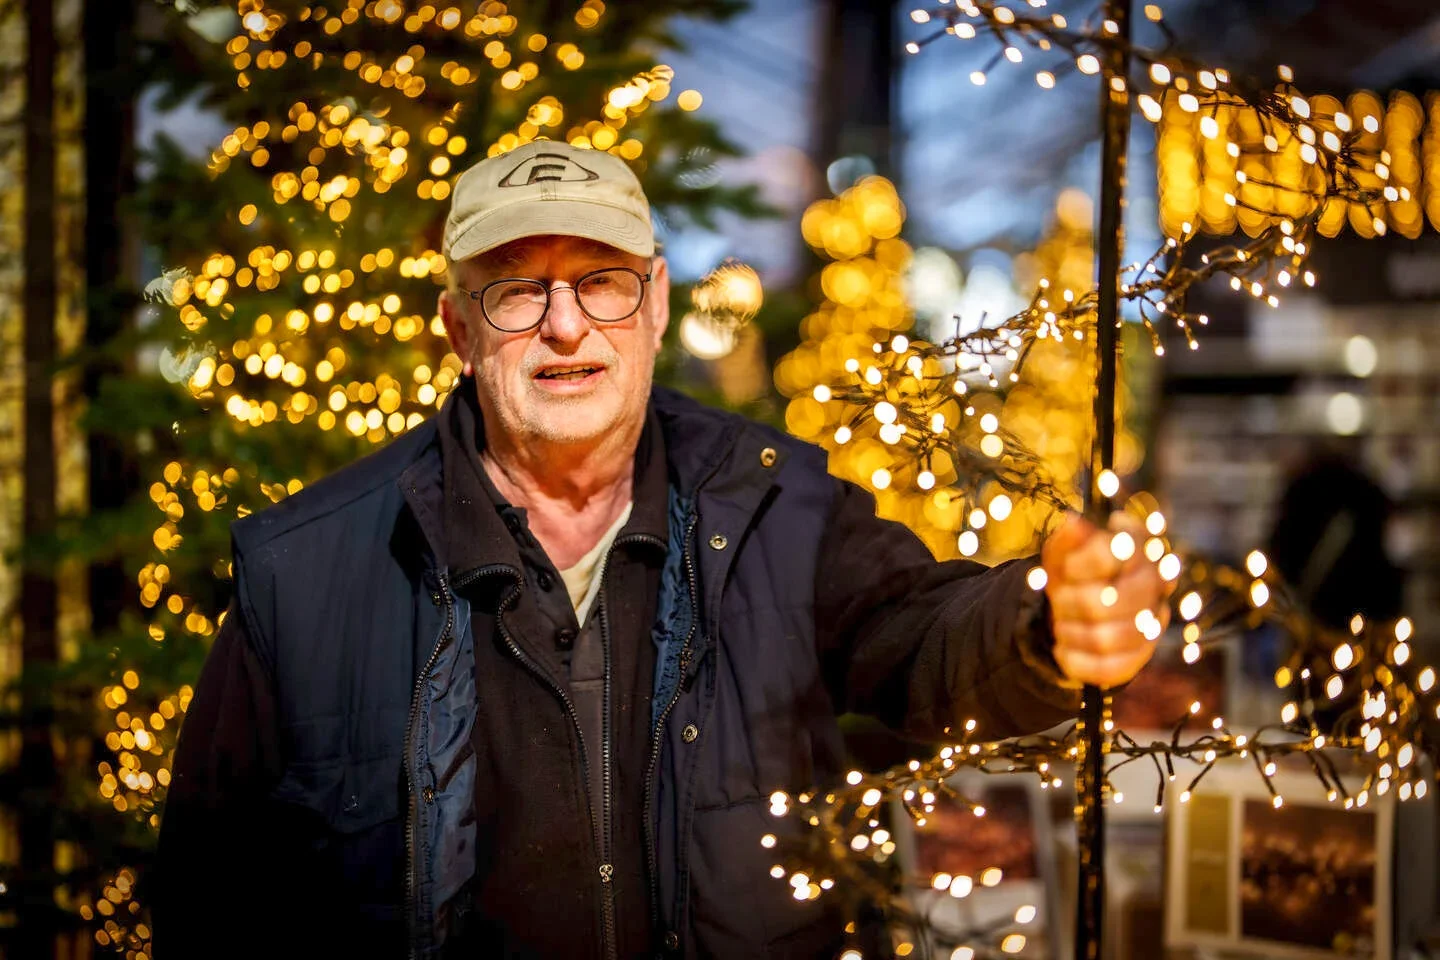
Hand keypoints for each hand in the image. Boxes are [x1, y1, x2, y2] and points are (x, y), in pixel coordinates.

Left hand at [1041, 512, 1169, 687]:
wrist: (1074, 607)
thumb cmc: (1072, 570)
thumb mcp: (1063, 549)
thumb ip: (1069, 538)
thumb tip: (1072, 522)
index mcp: (1138, 547)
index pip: (1116, 554)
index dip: (1084, 564)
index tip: (1066, 568)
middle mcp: (1155, 584)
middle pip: (1113, 601)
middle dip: (1072, 603)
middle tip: (1058, 600)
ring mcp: (1152, 623)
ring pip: (1107, 638)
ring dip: (1071, 632)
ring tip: (1059, 624)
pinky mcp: (1140, 656)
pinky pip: (1108, 668)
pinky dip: (1076, 661)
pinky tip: (1062, 650)